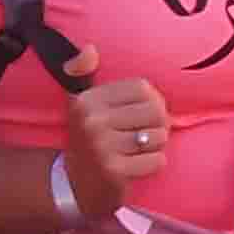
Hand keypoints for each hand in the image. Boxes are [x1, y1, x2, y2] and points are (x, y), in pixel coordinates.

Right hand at [57, 75, 172, 223]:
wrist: (74, 185)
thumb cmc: (89, 139)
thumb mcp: (83, 103)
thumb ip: (85, 71)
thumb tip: (89, 48)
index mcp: (87, 100)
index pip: (143, 88)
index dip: (151, 101)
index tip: (140, 115)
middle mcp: (91, 120)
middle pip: (155, 111)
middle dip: (158, 125)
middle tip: (144, 135)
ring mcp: (101, 146)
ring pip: (159, 136)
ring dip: (156, 146)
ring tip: (137, 150)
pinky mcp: (114, 171)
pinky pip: (158, 160)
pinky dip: (153, 164)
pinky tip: (136, 166)